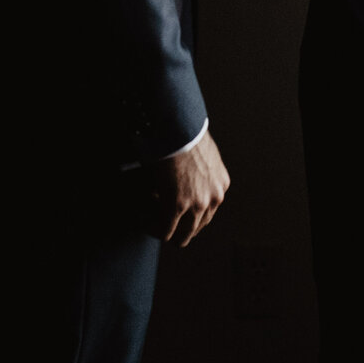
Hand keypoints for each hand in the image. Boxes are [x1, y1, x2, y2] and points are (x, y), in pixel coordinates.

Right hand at [149, 131, 229, 245]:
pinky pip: (165, 230)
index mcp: (221, 185)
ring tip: (149, 220)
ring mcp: (197, 204)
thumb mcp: (202, 155)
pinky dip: (152, 228)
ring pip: (182, 236)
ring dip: (164, 229)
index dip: (187, 214)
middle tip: (160, 218)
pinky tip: (143, 220)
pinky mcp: (177, 205)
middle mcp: (214, 198)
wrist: (178, 126)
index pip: (207, 213)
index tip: (172, 209)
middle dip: (177, 227)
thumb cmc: (185, 133)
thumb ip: (199, 172)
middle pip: (196, 228)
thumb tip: (185, 178)